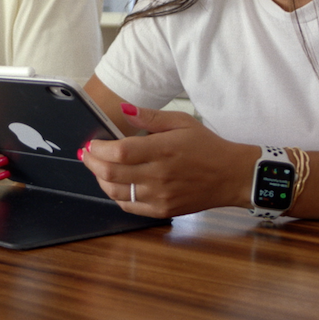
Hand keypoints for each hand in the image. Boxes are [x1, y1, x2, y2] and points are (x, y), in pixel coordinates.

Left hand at [80, 103, 258, 218]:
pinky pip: (130, 206)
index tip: (91, 143)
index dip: (98, 148)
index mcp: (163, 149)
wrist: (232, 176)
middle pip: (112, 173)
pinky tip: (115, 186)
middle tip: (87, 155)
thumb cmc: (207, 146)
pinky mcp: (163, 210)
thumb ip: (150, 117)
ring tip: (98, 169)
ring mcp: (160, 195)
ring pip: (116, 192)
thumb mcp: (182, 122)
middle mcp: (159, 175)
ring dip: (100, 180)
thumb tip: (125, 109)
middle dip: (92, 163)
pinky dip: (116, 196)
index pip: (119, 152)